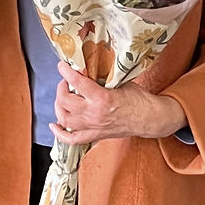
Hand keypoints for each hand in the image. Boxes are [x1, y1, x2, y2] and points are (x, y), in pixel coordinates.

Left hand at [50, 61, 186, 144]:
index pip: (77, 83)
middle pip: (65, 102)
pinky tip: (55, 125)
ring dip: (59, 106)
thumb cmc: (139, 99)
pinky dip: (60, 134)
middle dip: (61, 88)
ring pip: (64, 119)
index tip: (61, 66)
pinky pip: (72, 139)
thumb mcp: (121, 82)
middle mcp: (94, 114)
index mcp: (102, 98)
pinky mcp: (95, 135)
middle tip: (66, 81)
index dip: (66, 72)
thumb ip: (104, 77)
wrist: (149, 118)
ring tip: (62, 97)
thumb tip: (90, 67)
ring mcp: (93, 127)